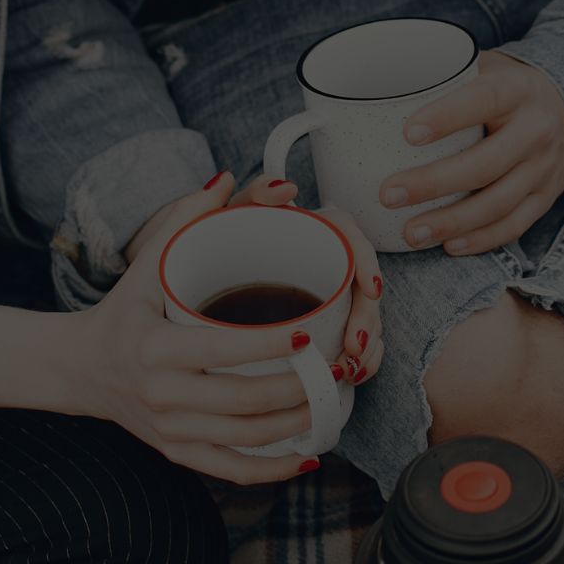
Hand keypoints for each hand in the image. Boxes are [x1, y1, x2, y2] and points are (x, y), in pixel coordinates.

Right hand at [80, 170, 324, 484]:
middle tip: (338, 364)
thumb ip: (187, 217)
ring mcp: (169, 429)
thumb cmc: (125, 308)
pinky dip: (271, 468)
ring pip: (243, 439)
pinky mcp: (176, 452)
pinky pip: (229, 469)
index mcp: (155, 347)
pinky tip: (307, 454)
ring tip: (332, 398)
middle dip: (297, 388)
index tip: (312, 329)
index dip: (270, 343)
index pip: (222, 349)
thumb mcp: (147, 262)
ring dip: (295, 424)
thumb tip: (228, 177)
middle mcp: (161, 395)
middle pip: (242, 401)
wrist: (81, 367)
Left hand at [234, 182, 384, 387]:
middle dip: (368, 318)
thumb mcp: (233, 221)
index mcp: (310, 232)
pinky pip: (353, 341)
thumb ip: (254, 194)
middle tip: (354, 344)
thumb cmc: (218, 247)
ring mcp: (326, 296)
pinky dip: (359, 360)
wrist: (194, 291)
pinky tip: (351, 376)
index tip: (369, 287)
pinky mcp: (322, 326)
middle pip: (361, 285)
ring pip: (363, 317)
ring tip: (351, 368)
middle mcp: (323, 261)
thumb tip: (282, 187)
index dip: (366, 260)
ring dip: (367, 345)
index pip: (350, 236)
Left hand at [380, 51, 563, 254]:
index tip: (407, 134)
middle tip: (389, 194)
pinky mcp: (547, 197)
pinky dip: (481, 240)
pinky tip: (449, 245)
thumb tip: (375, 86)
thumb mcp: (485, 67)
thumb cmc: (505, 87)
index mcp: (517, 89)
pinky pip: (514, 225)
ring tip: (410, 232)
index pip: (483, 100)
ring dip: (452, 222)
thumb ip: (444, 76)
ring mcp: (545, 167)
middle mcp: (537, 129)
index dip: (446, 117)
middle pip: (486, 163)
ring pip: (498, 203)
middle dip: (434, 183)